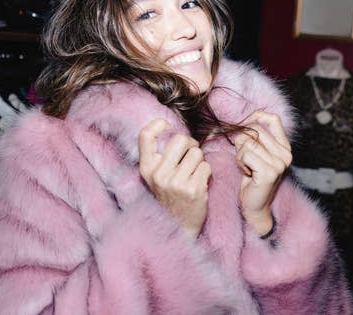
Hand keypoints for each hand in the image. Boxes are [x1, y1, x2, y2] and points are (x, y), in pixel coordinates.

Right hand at [138, 119, 211, 238]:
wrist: (177, 228)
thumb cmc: (169, 196)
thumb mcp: (155, 177)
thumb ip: (160, 156)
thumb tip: (172, 129)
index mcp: (146, 169)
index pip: (145, 135)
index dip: (158, 124)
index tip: (167, 126)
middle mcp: (159, 175)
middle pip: (180, 139)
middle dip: (190, 144)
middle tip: (191, 154)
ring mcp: (176, 183)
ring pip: (197, 153)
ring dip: (200, 161)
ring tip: (194, 173)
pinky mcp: (193, 190)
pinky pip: (206, 167)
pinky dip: (206, 173)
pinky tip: (200, 183)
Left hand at [234, 111, 291, 235]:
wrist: (255, 206)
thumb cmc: (253, 178)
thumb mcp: (257, 153)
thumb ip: (254, 137)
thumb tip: (242, 119)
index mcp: (285, 147)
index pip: (273, 119)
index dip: (255, 117)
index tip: (244, 126)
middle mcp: (285, 154)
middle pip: (255, 130)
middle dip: (242, 141)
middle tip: (245, 158)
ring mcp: (279, 163)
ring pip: (248, 142)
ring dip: (240, 154)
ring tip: (247, 167)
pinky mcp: (269, 172)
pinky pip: (245, 154)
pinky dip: (240, 162)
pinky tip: (247, 173)